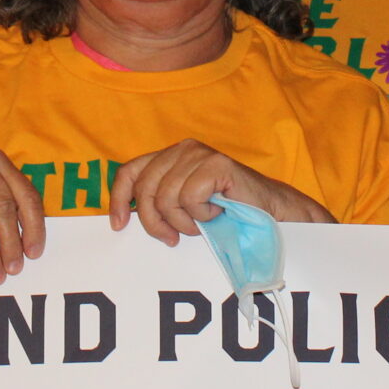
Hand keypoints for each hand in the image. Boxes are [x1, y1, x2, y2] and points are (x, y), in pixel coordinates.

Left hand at [110, 140, 333, 244]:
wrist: (270, 214)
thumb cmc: (227, 214)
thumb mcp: (183, 208)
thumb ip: (157, 202)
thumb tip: (122, 218)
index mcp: (169, 157)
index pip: (129, 171)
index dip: (119, 199)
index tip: (119, 226)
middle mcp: (182, 149)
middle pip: (145, 189)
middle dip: (155, 222)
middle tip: (174, 238)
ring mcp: (198, 154)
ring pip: (166, 197)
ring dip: (184, 221)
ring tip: (203, 222)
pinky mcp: (216, 163)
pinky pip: (190, 198)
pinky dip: (202, 214)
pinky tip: (217, 211)